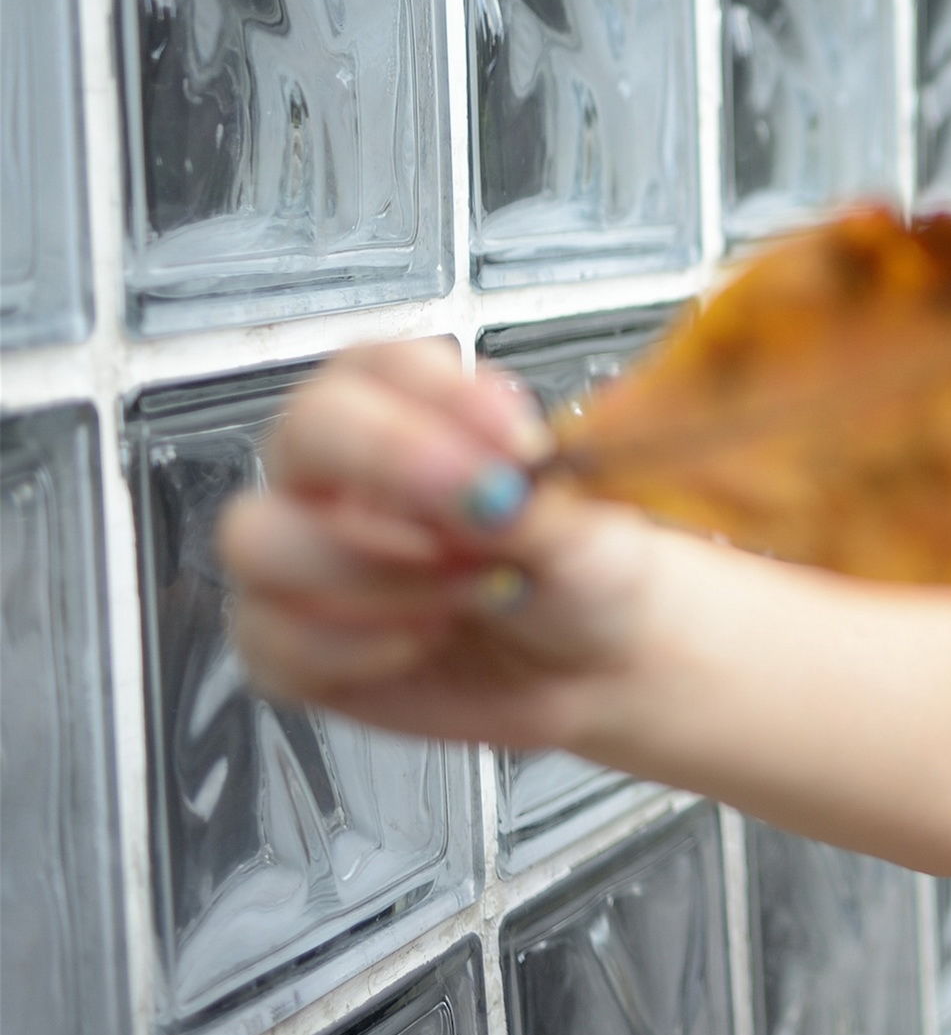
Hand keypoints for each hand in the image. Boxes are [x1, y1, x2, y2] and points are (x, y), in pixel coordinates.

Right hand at [217, 338, 663, 752]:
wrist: (602, 668)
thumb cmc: (594, 571)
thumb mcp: (596, 532)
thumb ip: (541, 506)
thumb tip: (495, 492)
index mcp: (416, 416)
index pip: (383, 366)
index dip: (442, 393)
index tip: (519, 440)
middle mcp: (346, 476)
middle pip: (305, 428)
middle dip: (394, 459)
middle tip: (487, 508)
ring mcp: (307, 559)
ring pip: (265, 540)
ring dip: (381, 570)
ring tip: (477, 588)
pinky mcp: (292, 647)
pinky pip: (275, 639)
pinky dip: (361, 646)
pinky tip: (431, 640)